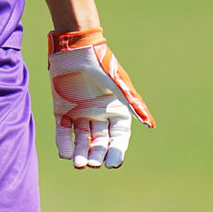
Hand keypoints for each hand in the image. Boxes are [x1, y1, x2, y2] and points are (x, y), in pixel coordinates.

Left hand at [48, 29, 155, 168]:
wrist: (77, 47)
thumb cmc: (103, 64)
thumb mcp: (120, 86)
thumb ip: (134, 105)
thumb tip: (150, 125)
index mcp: (116, 111)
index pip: (118, 138)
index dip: (116, 151)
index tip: (112, 164)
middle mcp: (99, 115)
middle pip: (99, 142)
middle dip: (97, 154)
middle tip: (93, 164)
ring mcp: (80, 113)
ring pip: (81, 139)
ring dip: (80, 152)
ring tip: (79, 164)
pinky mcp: (62, 110)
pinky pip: (63, 131)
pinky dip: (64, 142)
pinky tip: (65, 154)